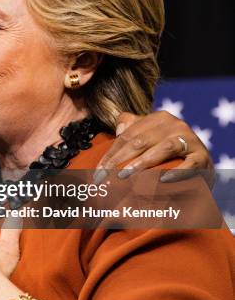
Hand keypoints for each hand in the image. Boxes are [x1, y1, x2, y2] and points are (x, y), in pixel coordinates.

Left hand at [95, 111, 214, 185]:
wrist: (202, 164)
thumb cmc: (169, 152)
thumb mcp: (151, 136)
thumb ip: (133, 128)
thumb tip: (118, 128)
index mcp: (158, 118)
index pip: (127, 136)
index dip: (110, 154)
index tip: (97, 172)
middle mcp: (174, 124)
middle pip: (140, 141)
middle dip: (119, 160)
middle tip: (105, 177)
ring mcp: (190, 139)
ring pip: (162, 149)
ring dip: (142, 163)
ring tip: (124, 176)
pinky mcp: (203, 157)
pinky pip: (189, 164)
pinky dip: (177, 172)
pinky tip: (163, 180)